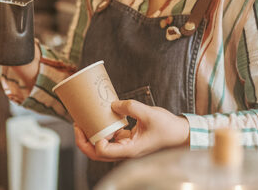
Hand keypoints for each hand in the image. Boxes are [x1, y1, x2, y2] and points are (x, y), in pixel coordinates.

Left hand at [73, 100, 189, 161]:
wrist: (181, 134)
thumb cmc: (168, 128)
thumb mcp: (149, 113)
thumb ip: (130, 107)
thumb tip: (112, 104)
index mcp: (130, 150)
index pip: (103, 152)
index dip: (93, 141)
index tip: (88, 126)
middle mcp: (126, 151)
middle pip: (97, 154)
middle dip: (83, 141)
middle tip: (76, 125)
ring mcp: (127, 147)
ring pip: (102, 148)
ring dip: (91, 137)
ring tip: (83, 121)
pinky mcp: (129, 140)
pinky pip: (111, 139)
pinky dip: (103, 131)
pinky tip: (100, 118)